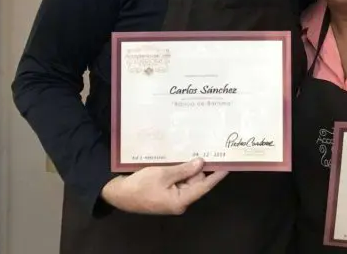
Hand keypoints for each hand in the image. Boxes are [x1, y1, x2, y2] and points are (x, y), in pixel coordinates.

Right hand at [101, 158, 227, 214]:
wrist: (118, 194)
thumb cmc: (140, 185)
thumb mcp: (163, 174)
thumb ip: (183, 169)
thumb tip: (201, 163)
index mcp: (181, 200)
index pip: (204, 186)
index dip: (217, 174)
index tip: (228, 165)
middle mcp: (180, 200)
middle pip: (196, 181)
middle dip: (200, 166)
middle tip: (209, 147)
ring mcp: (172, 196)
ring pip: (186, 178)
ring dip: (188, 166)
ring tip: (195, 148)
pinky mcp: (165, 191)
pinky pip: (177, 179)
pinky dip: (179, 169)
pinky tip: (181, 156)